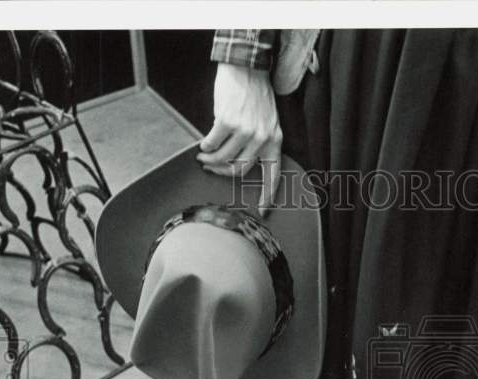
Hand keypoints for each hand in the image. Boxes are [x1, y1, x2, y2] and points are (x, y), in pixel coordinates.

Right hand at [197, 62, 281, 214]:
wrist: (246, 67)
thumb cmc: (254, 95)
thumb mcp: (266, 121)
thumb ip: (257, 142)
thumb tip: (235, 163)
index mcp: (275, 141)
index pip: (273, 173)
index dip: (268, 194)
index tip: (263, 211)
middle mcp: (262, 138)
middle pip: (240, 169)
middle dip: (222, 172)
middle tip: (211, 169)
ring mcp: (245, 131)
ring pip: (223, 158)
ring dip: (210, 160)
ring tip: (203, 157)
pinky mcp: (228, 122)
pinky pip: (212, 143)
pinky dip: (205, 147)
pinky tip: (203, 145)